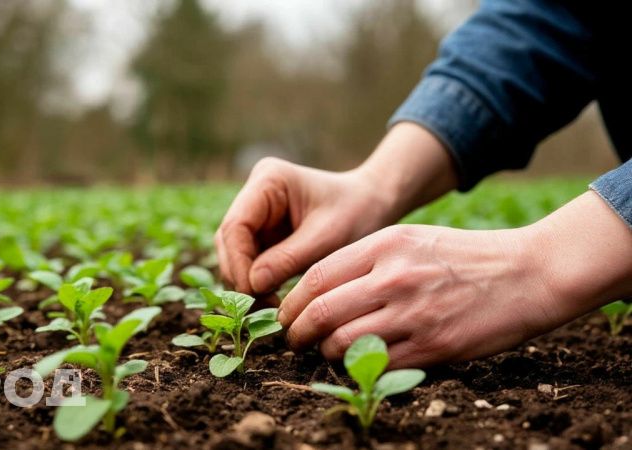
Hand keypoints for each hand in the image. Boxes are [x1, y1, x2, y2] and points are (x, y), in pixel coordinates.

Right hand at [215, 123, 458, 296]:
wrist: (374, 206)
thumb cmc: (357, 213)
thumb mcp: (328, 237)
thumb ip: (289, 258)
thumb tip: (252, 285)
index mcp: (268, 180)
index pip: (236, 225)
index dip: (238, 261)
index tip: (254, 292)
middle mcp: (255, 194)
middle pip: (229, 239)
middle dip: (240, 275)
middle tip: (260, 308)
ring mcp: (256, 213)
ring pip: (233, 253)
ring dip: (245, 282)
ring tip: (268, 308)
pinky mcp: (261, 232)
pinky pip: (247, 260)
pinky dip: (255, 282)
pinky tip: (272, 301)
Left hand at [278, 191, 631, 367]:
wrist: (527, 272)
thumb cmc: (462, 256)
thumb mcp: (410, 238)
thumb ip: (365, 259)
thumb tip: (318, 290)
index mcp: (384, 245)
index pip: (316, 276)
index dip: (292, 301)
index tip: (286, 314)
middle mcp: (394, 277)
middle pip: (321, 311)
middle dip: (296, 331)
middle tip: (293, 339)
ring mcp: (414, 313)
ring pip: (343, 343)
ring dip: (326, 351)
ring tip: (325, 350)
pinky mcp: (434, 345)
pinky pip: (379, 364)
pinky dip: (360, 367)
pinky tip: (359, 362)